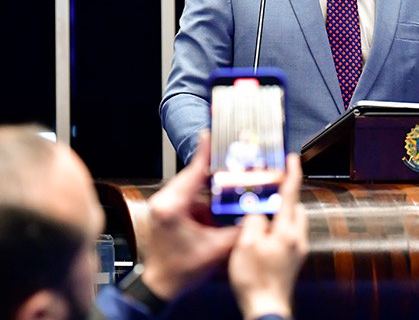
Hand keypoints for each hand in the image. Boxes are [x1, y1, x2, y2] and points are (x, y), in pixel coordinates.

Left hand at [140, 132, 239, 300]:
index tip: (211, 133)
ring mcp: (162, 205)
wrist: (161, 285)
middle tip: (231, 154)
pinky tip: (217, 197)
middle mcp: (163, 201)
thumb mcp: (216, 250)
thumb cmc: (181, 271)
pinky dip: (202, 195)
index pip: (192, 172)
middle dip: (213, 167)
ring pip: (190, 185)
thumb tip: (258, 214)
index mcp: (172, 207)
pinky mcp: (165, 210)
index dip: (205, 153)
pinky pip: (187, 196)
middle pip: (193, 175)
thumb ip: (239, 229)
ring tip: (228, 175)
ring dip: (208, 182)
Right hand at [228, 153, 308, 319]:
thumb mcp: (245, 243)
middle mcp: (297, 238)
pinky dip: (278, 228)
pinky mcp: (293, 260)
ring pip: (293, 221)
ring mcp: (297, 250)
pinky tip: (262, 235)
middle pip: (295, 207)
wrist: (265, 309)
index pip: (292, 194)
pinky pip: (289, 235)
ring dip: (281, 213)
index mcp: (287, 230)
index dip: (292, 173)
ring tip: (261, 212)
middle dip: (284, 195)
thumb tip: (257, 209)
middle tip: (268, 188)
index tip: (293, 159)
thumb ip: (253, 219)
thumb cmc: (255, 279)